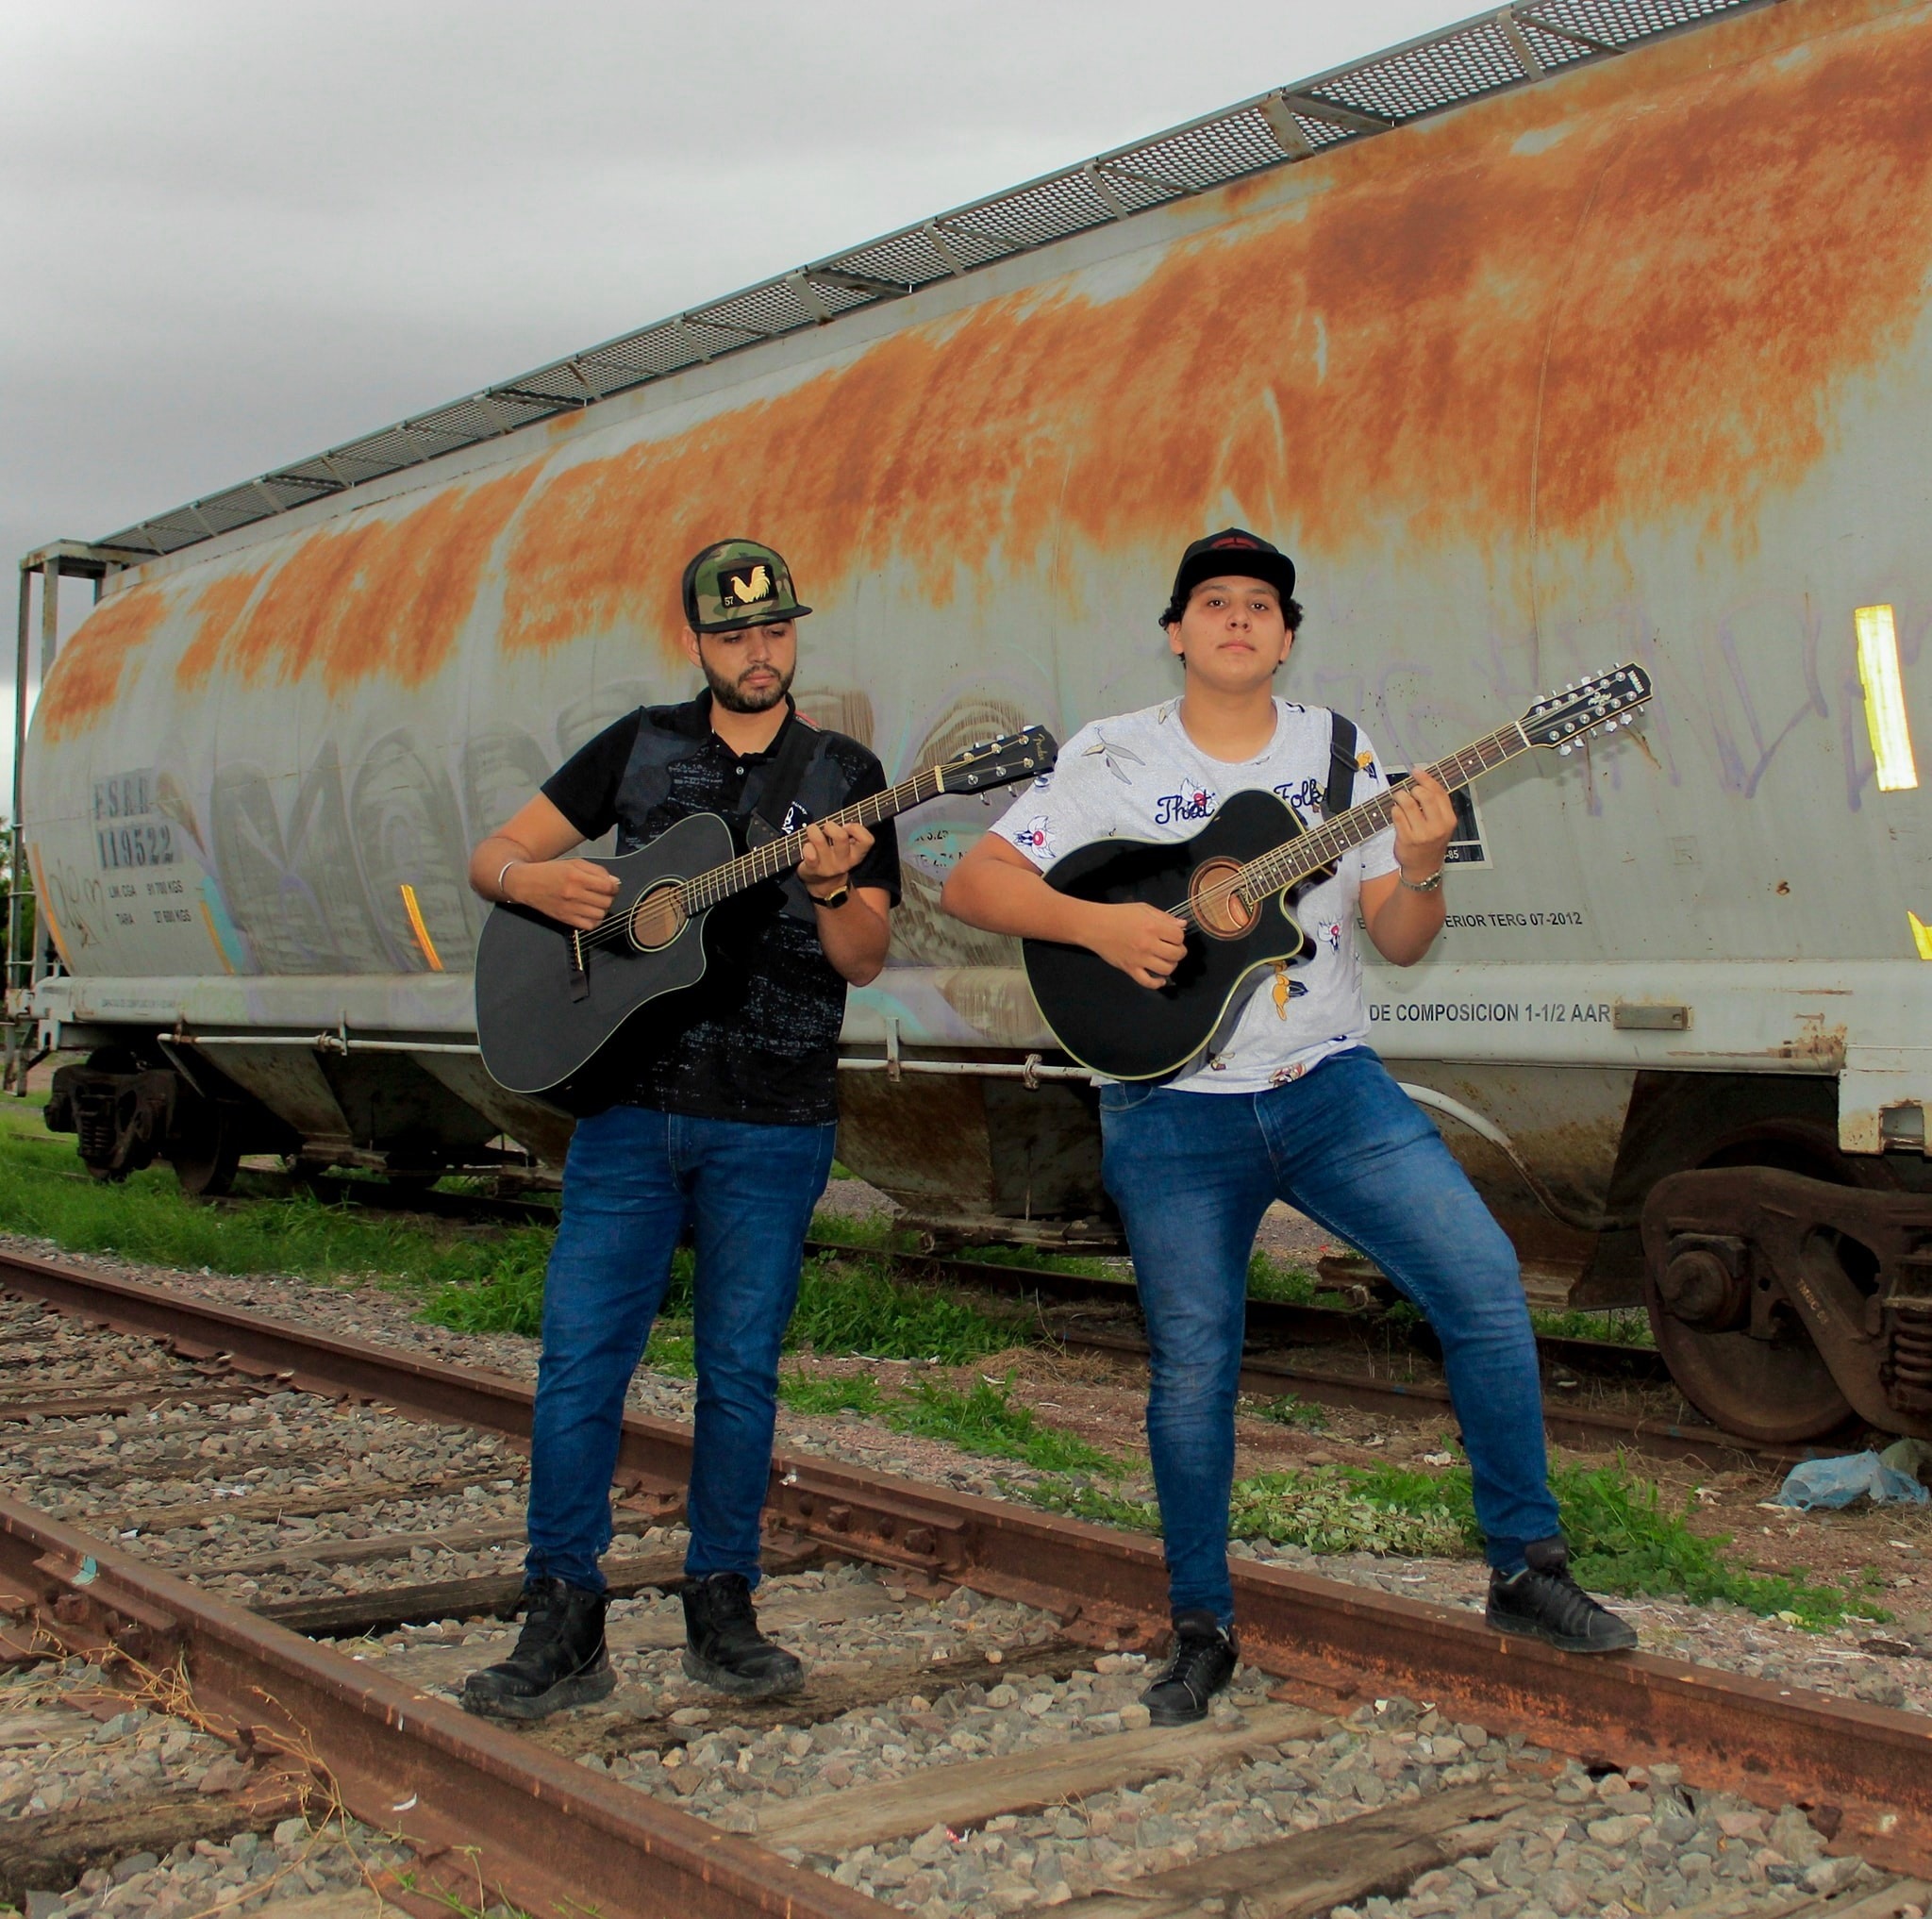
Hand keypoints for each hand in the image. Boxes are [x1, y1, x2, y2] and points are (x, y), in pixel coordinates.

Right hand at [504, 857, 619, 930]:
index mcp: (576, 877)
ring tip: (595, 903)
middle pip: (606, 902)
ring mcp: (569, 909)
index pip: (608, 887)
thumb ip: (597, 871)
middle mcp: (573, 894)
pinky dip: (594, 920)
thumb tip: (615, 882)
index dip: (614, 887)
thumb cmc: (551, 871)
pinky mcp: (565, 919)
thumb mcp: (574, 863)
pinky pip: (590, 926)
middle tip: (602, 893)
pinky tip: (589, 912)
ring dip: (602, 909)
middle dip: (609, 897)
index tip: (611, 886)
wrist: (526, 883)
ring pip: (600, 915)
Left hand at [797, 819, 873, 891]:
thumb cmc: (834, 855)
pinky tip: (807, 845)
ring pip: (819, 840)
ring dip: (813, 830)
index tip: (846, 827)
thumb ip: (849, 833)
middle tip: (826, 828)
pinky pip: (808, 852)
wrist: (822, 883)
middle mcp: (844, 862)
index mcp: (856, 855)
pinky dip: (806, 845)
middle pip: (841, 836)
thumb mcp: (848, 848)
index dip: (856, 827)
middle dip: (830, 826)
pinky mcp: (813, 868)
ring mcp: (828, 866)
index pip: (867, 840)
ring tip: (813, 831)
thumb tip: (842, 818)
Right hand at [1090, 901, 1188, 988]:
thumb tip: (1183, 925)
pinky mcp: (1130, 969)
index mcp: (1153, 927)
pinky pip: (1147, 982)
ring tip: (1165, 960)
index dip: (1179, 936)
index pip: (1179, 937)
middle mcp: (1148, 944)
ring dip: (1171, 966)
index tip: (1173, 935)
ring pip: (1166, 969)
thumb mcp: (1143, 909)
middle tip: (1172, 948)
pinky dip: (1157, 983)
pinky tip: (1160, 979)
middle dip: (1179, 951)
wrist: (1094, 926)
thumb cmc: (1119, 914)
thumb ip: (1164, 917)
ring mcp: (1139, 959)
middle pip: (1177, 954)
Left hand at [1391, 767, 1454, 881]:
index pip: (1439, 793)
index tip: (1416, 772)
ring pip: (1408, 803)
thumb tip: (1423, 781)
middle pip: (1424, 795)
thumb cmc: (1431, 842)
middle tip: (1408, 792)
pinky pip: (1397, 815)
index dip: (1426, 779)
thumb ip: (1436, 805)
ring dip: (1400, 796)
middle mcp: (1437, 826)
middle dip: (1413, 789)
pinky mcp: (1406, 838)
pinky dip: (1394, 809)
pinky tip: (1396, 812)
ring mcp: (1422, 833)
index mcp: (1449, 820)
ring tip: (1399, 799)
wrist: (1424, 867)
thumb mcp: (1441, 824)